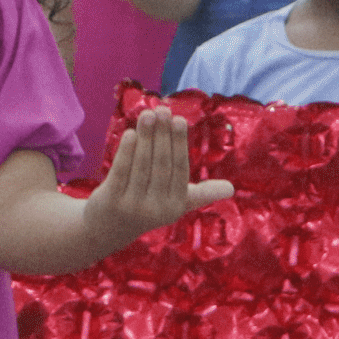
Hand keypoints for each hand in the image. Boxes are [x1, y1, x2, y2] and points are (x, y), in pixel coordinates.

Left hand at [80, 107, 231, 248]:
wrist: (107, 229)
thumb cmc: (147, 207)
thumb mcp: (175, 203)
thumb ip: (201, 194)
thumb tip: (231, 189)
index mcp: (175, 206)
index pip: (179, 169)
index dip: (179, 143)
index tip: (179, 119)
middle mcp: (156, 209)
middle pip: (161, 164)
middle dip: (163, 135)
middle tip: (162, 109)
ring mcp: (133, 206)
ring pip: (142, 165)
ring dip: (145, 136)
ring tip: (147, 113)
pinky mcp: (111, 201)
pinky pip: (120, 172)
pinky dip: (126, 152)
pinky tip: (129, 133)